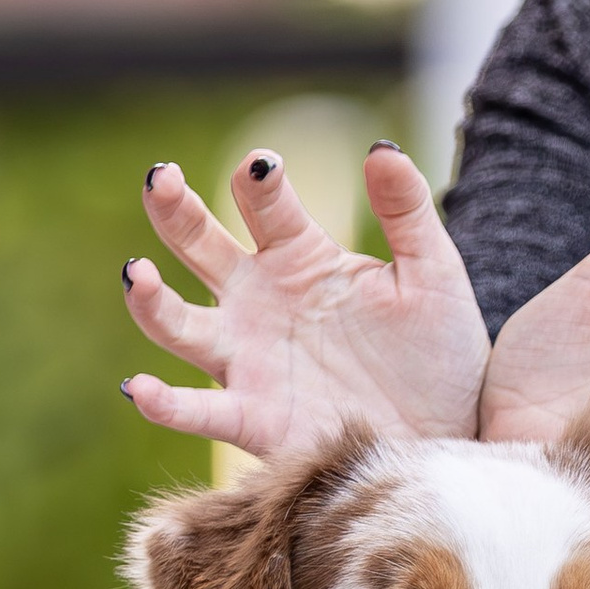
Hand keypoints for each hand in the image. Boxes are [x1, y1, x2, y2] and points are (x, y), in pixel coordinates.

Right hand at [122, 141, 488, 463]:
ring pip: (178, 323)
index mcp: (302, 257)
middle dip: (175, 212)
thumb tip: (380, 151)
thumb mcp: (434, 276)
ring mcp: (248, 360)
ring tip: (138, 273)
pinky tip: (141, 387)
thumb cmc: (440, 356)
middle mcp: (261, 302)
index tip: (264, 166)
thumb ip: (408, 213)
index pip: (264, 204)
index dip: (258, 181)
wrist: (451, 436)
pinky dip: (163, 403)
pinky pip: (198, 412)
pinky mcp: (253, 420)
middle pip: (199, 247)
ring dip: (150, 300)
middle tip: (161, 179)